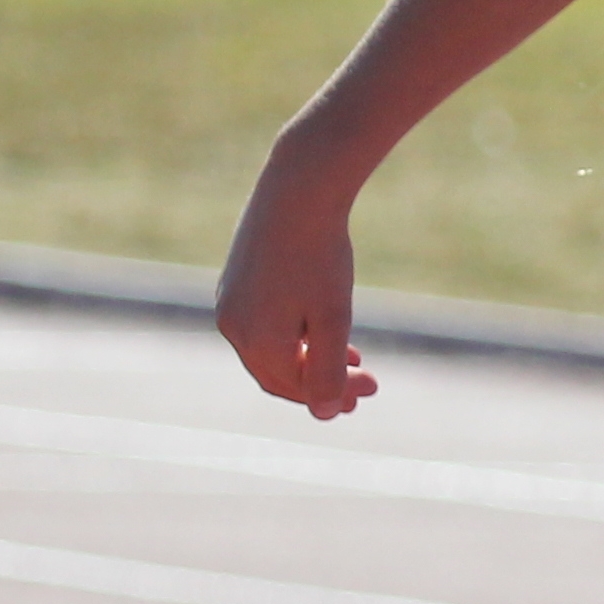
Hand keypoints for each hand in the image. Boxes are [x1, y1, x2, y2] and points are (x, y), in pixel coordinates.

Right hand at [215, 164, 375, 419]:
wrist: (298, 188)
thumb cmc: (320, 255)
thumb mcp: (333, 319)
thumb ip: (328, 371)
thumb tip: (326, 416)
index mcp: (255, 341)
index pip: (293, 388)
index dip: (334, 396)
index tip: (373, 388)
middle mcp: (233, 325)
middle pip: (279, 372)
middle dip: (322, 381)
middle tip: (366, 382)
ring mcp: (230, 300)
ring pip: (272, 347)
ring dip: (310, 357)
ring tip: (351, 354)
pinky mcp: (236, 278)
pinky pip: (264, 321)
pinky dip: (295, 332)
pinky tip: (322, 322)